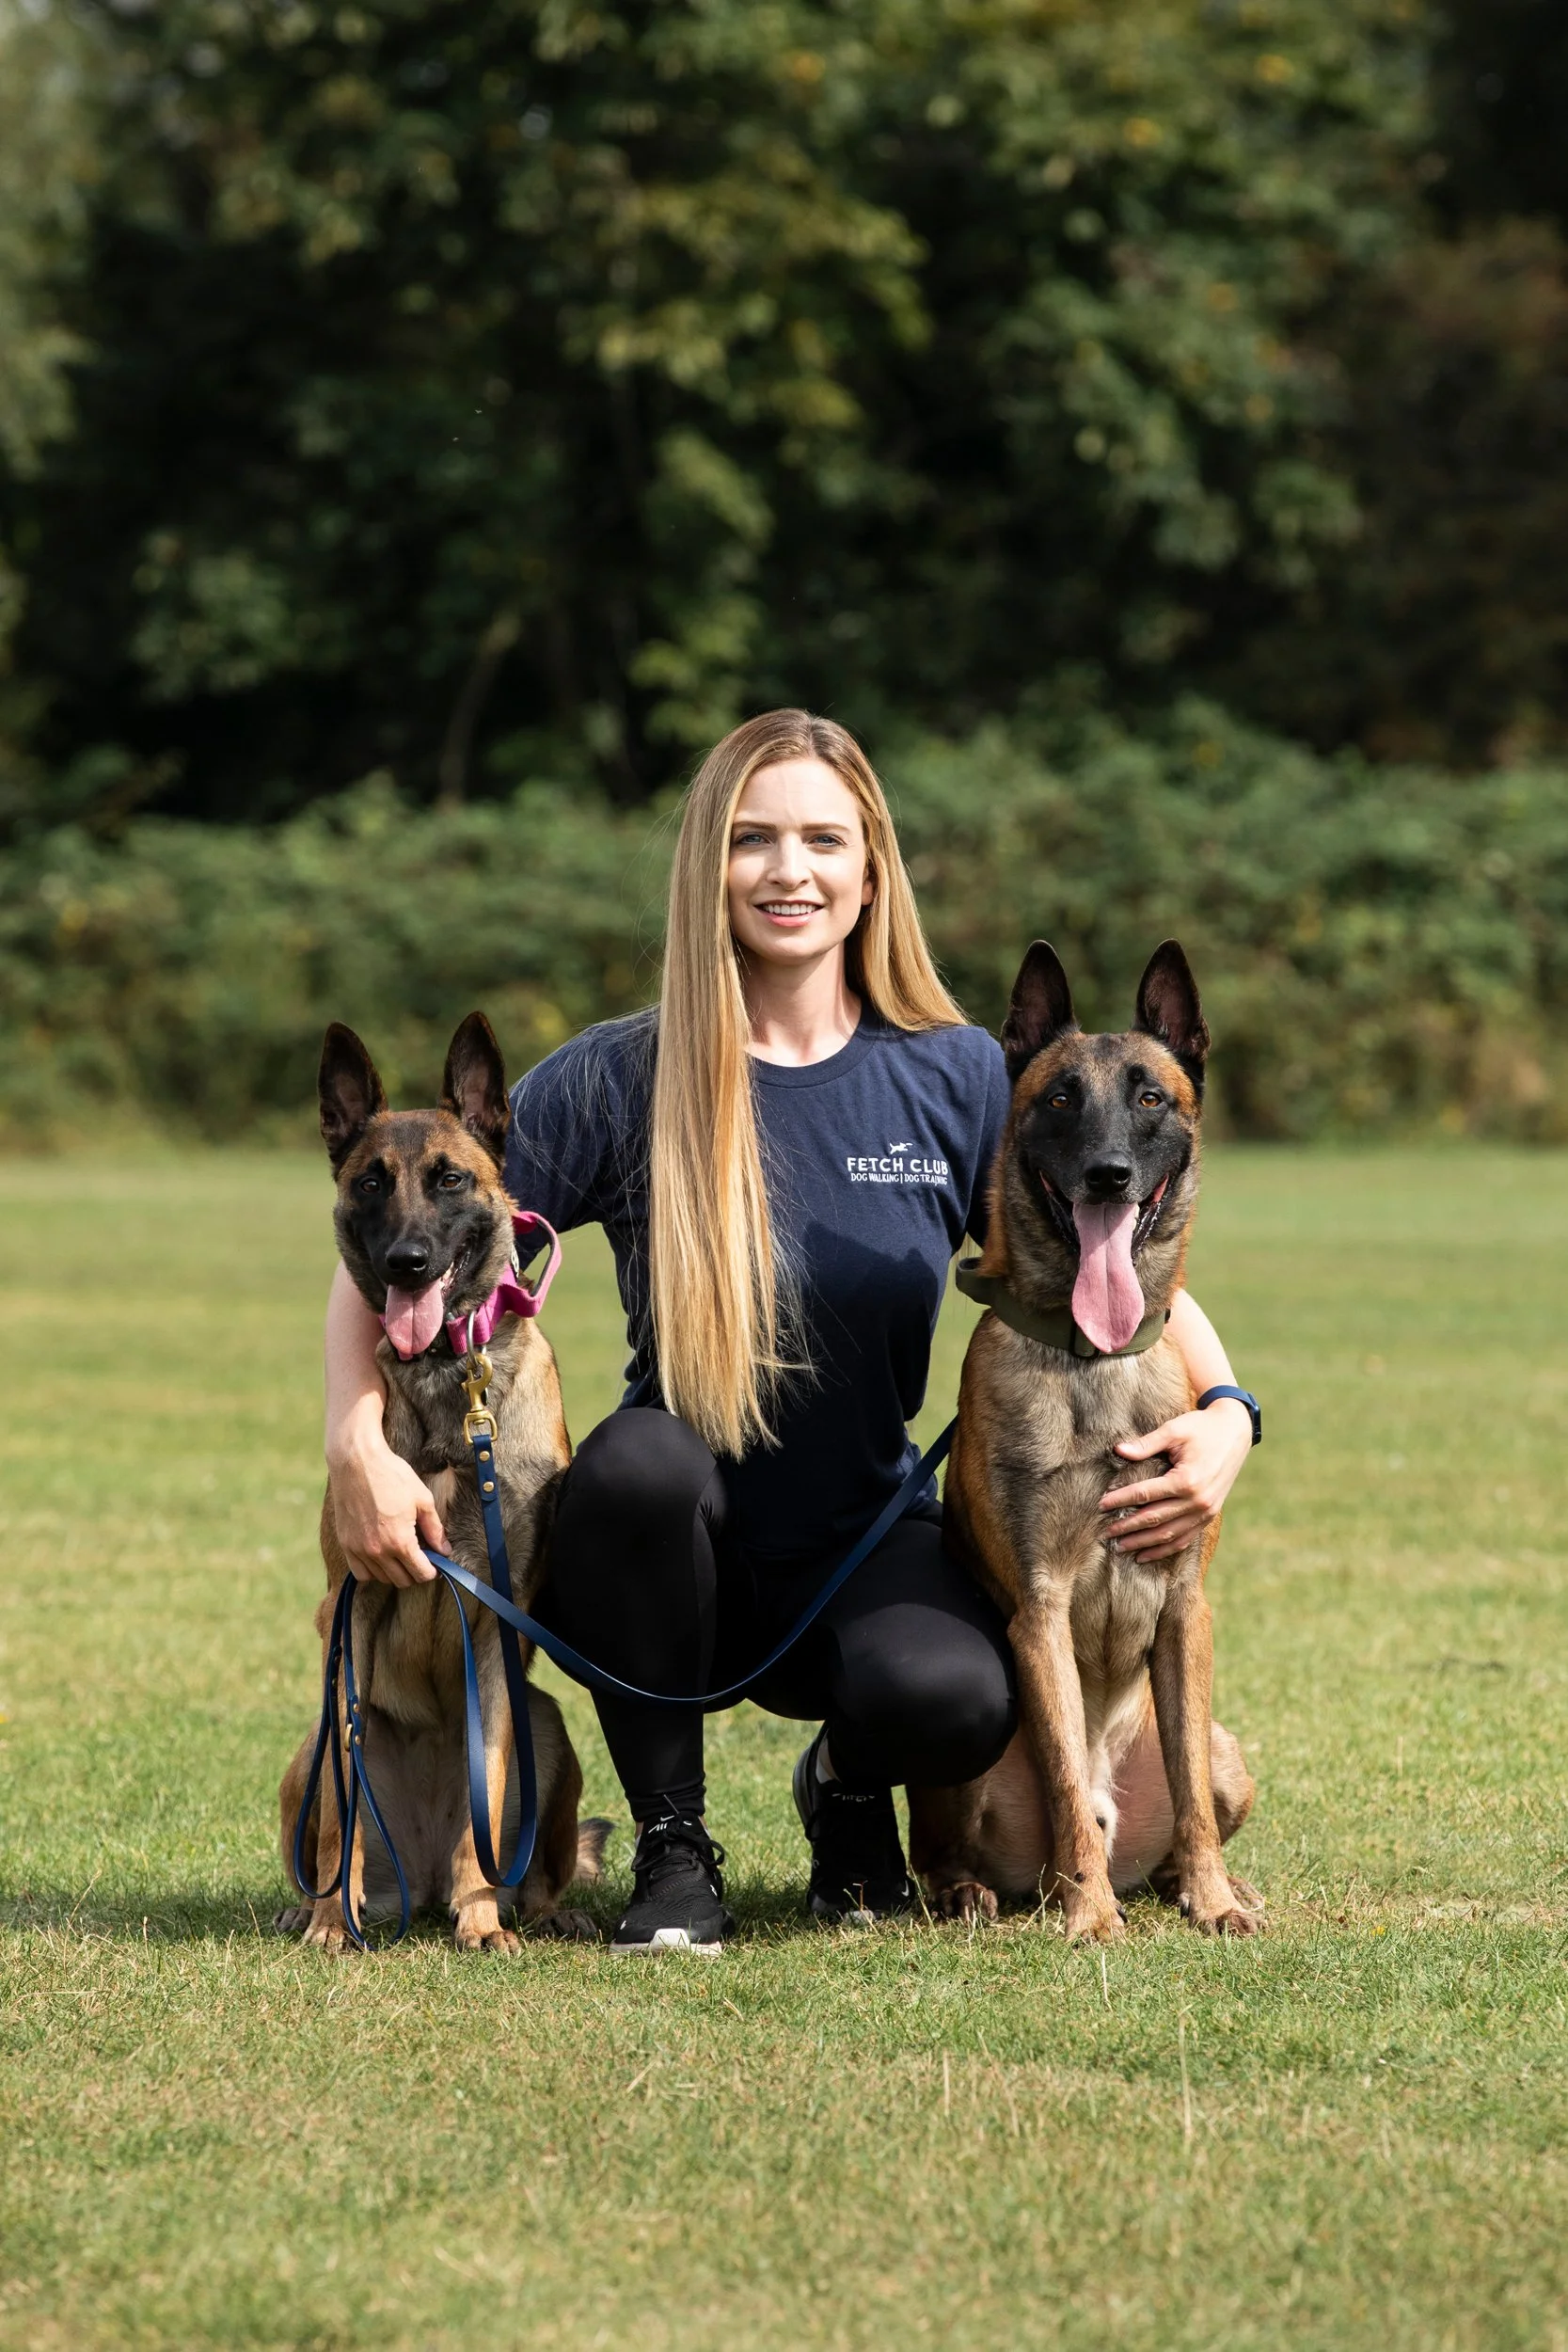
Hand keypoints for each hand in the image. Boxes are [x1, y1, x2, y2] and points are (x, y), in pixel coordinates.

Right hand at [327, 1421, 444, 1586]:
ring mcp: (359, 1549)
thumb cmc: (392, 1475)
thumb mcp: (422, 1499)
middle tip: (419, 1556)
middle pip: (402, 1580)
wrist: (356, 1461)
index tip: (435, 1563)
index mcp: (400, 1541)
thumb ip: (434, 1529)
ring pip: (382, 1579)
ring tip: (401, 1554)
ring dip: (395, 1572)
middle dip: (415, 1572)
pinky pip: (360, 1573)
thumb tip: (444, 1550)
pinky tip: (381, 1556)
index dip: (432, 1571)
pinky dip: (373, 1571)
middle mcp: (378, 1551)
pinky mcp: (346, 1544)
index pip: (421, 1574)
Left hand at [1099, 1400, 1253, 1561]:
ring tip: (1120, 1548)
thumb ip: (1145, 1444)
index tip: (1101, 1505)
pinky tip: (1146, 1554)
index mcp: (1187, 1480)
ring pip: (1168, 1535)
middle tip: (1105, 1533)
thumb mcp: (1174, 1430)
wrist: (1235, 1431)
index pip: (1144, 1495)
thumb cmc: (1202, 1428)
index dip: (1120, 1500)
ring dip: (1143, 1544)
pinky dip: (1164, 1548)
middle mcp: (1197, 1501)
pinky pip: (1185, 1538)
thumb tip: (1118, 1451)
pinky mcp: (1209, 1515)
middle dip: (1127, 1527)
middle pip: (1153, 1519)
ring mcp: (1205, 1511)